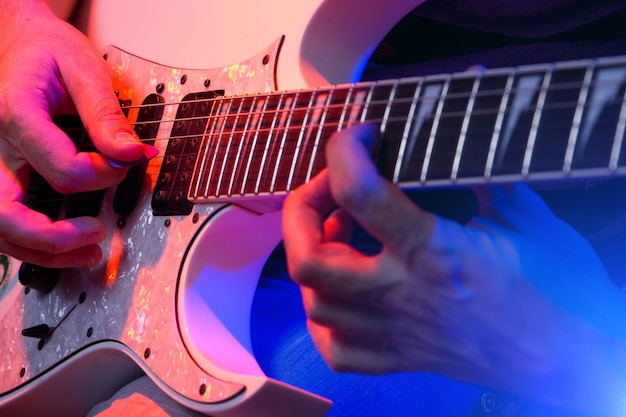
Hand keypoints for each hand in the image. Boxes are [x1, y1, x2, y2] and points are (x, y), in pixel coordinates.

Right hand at [0, 1, 153, 266]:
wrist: (18, 41)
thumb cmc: (46, 51)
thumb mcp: (83, 68)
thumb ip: (106, 115)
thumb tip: (132, 154)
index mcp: (16, 115)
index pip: (62, 170)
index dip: (104, 176)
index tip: (127, 163)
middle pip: (7, 214)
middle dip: (55, 237)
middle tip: (97, 236)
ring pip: (1, 228)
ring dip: (44, 252)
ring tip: (90, 253)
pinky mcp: (0, 174)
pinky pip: (6, 219)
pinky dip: (32, 241)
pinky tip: (63, 246)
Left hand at [282, 123, 625, 412]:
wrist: (571, 360)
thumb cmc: (557, 293)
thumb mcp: (530, 219)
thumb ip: (488, 172)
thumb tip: (473, 122)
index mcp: (435, 253)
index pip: (361, 194)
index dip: (346, 151)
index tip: (362, 137)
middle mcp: (404, 294)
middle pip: (310, 259)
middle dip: (301, 211)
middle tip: (326, 188)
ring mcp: (396, 331)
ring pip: (315, 304)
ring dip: (310, 258)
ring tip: (336, 233)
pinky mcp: (400, 358)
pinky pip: (337, 348)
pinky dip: (324, 316)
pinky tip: (340, 292)